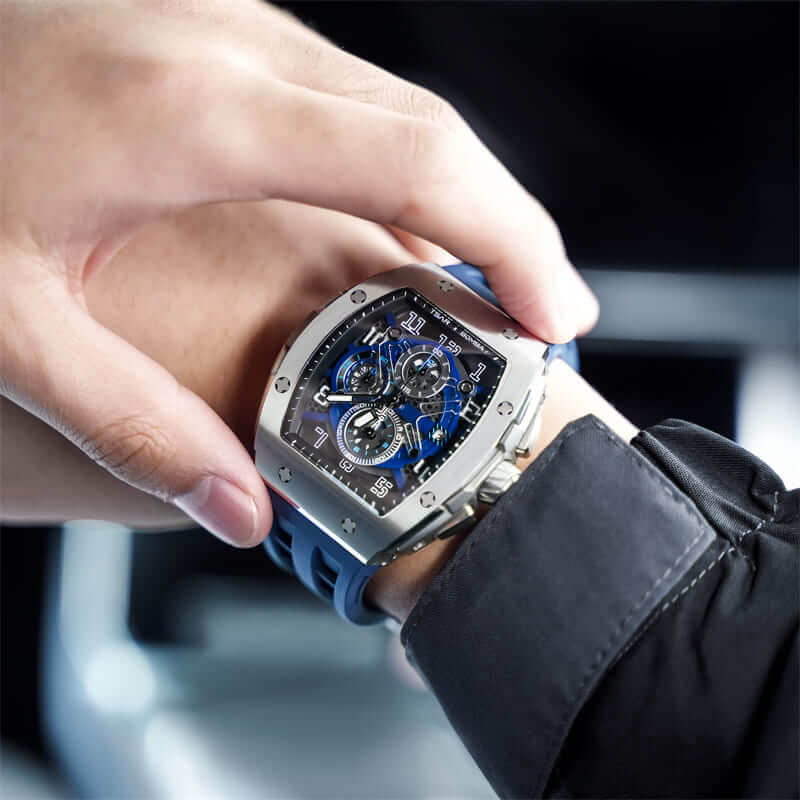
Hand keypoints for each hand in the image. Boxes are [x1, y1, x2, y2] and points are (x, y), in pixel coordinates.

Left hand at [0, 0, 596, 544]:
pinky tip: (397, 231)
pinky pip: (347, 99)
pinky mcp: (215, 32)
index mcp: (197, 115)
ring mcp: (228, 27)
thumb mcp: (10, 323)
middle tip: (547, 317)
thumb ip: (133, 426)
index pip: (418, 167)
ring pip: (397, 111)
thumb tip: (240, 508)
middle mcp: (232, 47)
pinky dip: (401, 168)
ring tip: (489, 288)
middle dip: (511, 225)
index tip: (557, 316)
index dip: (512, 241)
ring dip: (460, 197)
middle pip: (433, 131)